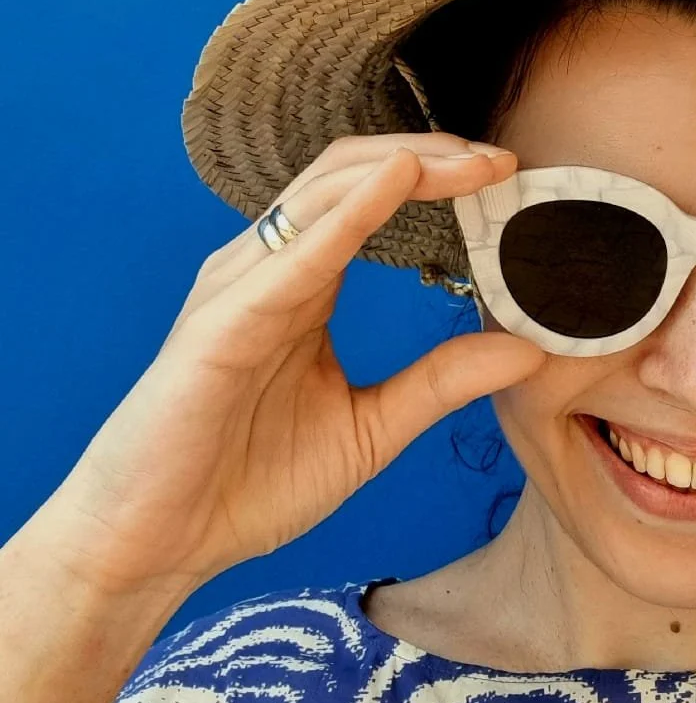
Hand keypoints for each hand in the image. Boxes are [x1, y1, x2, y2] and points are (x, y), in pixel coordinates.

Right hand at [40, 134, 544, 596]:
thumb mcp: (373, 427)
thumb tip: (529, 349)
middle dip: (430, 156)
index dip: (437, 175)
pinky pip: (292, 257)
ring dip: (401, 167)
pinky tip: (397, 184)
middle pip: (349, 175)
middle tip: (501, 159)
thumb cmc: (249, 483)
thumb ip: (442, 382)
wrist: (159, 545)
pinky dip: (349, 215)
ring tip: (467, 160)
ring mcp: (239, 291)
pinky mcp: (220, 326)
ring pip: (322, 194)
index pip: (370, 198)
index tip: (505, 175)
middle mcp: (268, 271)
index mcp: (302, 286)